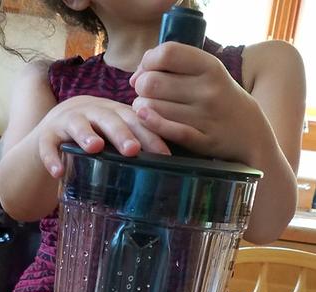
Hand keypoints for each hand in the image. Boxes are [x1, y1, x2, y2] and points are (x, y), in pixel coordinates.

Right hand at [37, 94, 169, 176]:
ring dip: (86, 135)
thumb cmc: (90, 140)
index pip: (133, 119)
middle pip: (107, 118)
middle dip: (121, 133)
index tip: (164, 153)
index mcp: (111, 112)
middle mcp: (89, 111)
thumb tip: (168, 167)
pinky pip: (47, 146)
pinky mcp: (45, 136)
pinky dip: (52, 158)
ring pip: (76, 124)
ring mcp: (65, 121)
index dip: (148, 134)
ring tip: (95, 148)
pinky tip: (58, 172)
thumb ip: (132, 144)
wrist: (49, 135)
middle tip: (132, 149)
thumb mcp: (111, 136)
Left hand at [130, 42, 265, 163]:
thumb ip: (176, 63)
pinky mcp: (203, 141)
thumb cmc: (218, 97)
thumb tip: (138, 72)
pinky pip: (169, 131)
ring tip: (146, 108)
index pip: (167, 53)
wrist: (250, 131)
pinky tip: (145, 119)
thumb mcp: (207, 71)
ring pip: (154, 108)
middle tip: (143, 93)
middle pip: (153, 82)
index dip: (147, 62)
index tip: (144, 72)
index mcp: (210, 66)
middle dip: (140, 87)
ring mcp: (206, 117)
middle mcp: (209, 90)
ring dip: (141, 107)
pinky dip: (151, 123)